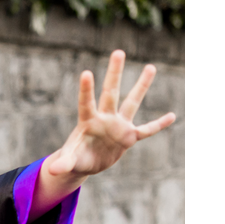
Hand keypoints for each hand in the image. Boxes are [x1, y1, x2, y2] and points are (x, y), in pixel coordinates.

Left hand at [29, 51, 175, 220]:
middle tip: (118, 52)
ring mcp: (118, 126)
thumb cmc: (75, 158)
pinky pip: (146, 130)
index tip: (86, 73)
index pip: (86, 103)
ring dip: (141, 86)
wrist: (86, 163)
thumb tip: (53, 171)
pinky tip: (171, 116)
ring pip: (132, 102)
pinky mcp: (128, 137)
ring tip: (151, 67)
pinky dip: (158, 125)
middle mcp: (104, 118)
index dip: (86, 90)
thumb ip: (63, 164)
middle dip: (114, 73)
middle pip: (110, 92)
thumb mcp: (69, 162)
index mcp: (88, 122)